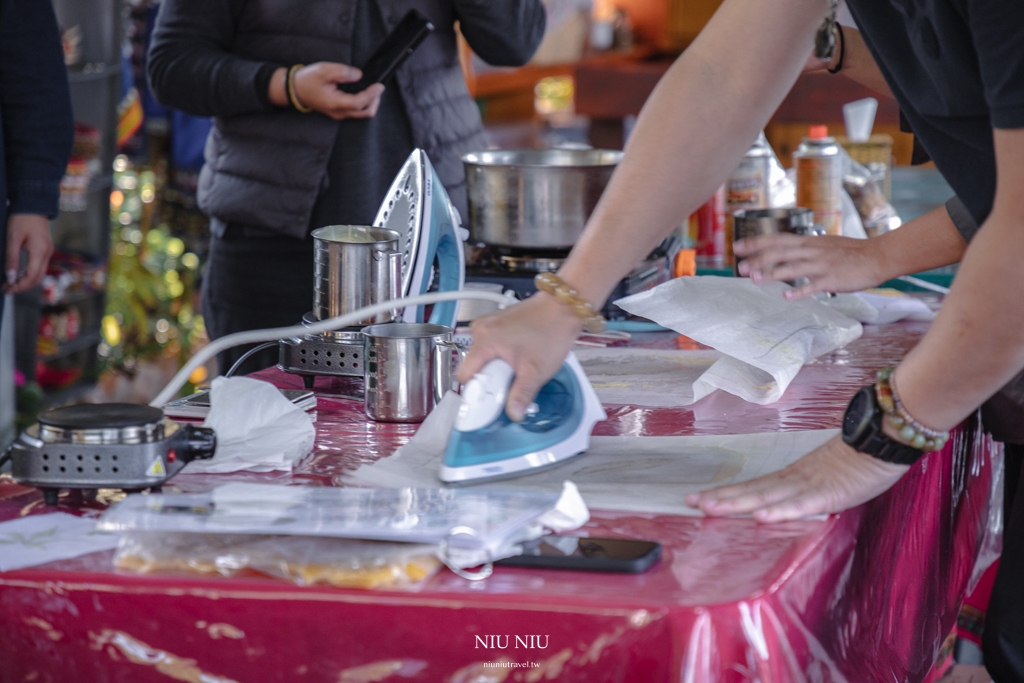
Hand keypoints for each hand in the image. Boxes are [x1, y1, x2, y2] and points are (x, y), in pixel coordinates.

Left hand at [4, 213, 52, 293]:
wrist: (34, 205)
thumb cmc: (22, 219)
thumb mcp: (13, 238)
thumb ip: (12, 259)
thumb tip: (10, 277)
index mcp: (39, 252)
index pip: (31, 277)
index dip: (19, 286)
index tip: (6, 289)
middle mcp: (47, 254)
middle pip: (37, 279)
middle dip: (23, 287)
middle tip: (7, 289)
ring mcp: (48, 252)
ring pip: (39, 274)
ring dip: (26, 281)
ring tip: (11, 283)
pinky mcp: (45, 250)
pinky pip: (39, 267)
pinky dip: (29, 274)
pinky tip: (19, 274)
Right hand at [270, 63, 383, 119]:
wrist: (294, 90)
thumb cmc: (307, 80)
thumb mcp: (324, 70)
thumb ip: (342, 72)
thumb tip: (358, 75)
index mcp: (335, 103)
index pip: (359, 103)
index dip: (372, 95)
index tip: (380, 86)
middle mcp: (338, 112)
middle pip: (364, 113)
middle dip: (375, 101)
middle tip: (378, 88)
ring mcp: (338, 114)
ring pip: (361, 114)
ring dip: (370, 103)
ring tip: (373, 90)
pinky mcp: (338, 112)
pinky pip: (355, 111)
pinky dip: (363, 104)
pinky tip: (364, 94)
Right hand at [456, 294, 582, 421]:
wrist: (564, 307)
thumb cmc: (551, 331)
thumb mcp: (536, 371)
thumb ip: (521, 394)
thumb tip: (513, 414)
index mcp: (484, 340)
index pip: (465, 375)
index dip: (476, 392)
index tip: (489, 401)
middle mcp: (481, 330)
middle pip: (474, 367)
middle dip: (491, 380)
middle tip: (511, 383)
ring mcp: (488, 325)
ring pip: (484, 358)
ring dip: (497, 369)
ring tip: (518, 368)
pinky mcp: (497, 324)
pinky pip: (491, 348)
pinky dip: (501, 357)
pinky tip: (519, 357)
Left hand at [685, 435, 909, 520]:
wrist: (885, 438)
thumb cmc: (860, 459)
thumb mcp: (827, 478)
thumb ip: (806, 490)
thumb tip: (785, 502)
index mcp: (793, 477)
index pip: (754, 487)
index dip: (727, 493)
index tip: (699, 498)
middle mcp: (794, 479)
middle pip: (752, 490)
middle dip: (721, 497)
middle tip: (691, 502)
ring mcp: (809, 485)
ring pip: (768, 496)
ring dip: (738, 502)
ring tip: (711, 508)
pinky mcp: (829, 492)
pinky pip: (801, 504)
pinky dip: (780, 511)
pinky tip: (761, 517)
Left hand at [734, 233, 887, 298]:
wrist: (878, 256)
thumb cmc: (851, 252)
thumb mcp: (824, 244)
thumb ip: (804, 248)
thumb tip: (785, 252)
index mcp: (809, 242)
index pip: (778, 239)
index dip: (757, 242)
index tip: (738, 246)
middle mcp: (812, 251)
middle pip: (781, 253)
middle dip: (759, 259)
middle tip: (741, 266)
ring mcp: (822, 265)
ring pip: (793, 268)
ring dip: (773, 273)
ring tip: (755, 279)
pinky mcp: (832, 279)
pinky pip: (813, 286)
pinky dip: (800, 291)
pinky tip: (786, 297)